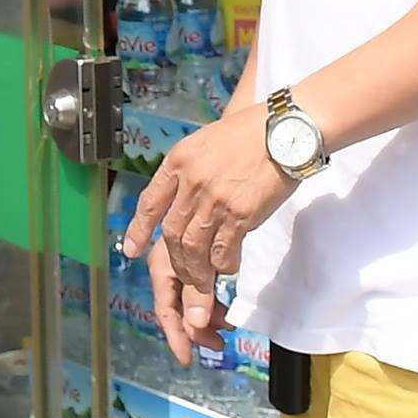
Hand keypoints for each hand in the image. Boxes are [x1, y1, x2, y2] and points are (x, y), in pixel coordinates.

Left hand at [118, 102, 300, 368]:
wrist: (287, 131)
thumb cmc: (252, 134)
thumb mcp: (208, 143)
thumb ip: (193, 171)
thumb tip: (184, 200)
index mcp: (179, 161)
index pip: (150, 201)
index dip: (139, 229)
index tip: (130, 250)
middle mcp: (191, 181)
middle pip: (172, 233)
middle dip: (175, 262)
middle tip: (183, 278)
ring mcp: (214, 199)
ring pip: (194, 248)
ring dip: (197, 273)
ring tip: (204, 286)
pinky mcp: (240, 214)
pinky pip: (223, 251)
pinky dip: (223, 266)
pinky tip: (228, 269)